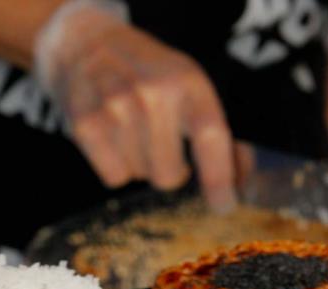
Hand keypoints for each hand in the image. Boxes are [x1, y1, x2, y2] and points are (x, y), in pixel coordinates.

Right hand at [35, 3, 236, 210]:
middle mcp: (153, 93)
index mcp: (188, 82)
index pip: (210, 136)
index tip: (224, 206)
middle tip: (162, 149)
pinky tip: (112, 139)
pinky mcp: (86, 123)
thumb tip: (243, 183)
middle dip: (170, 172)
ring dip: (140, 164)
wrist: (85, 43)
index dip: (219, 178)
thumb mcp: (189, 86)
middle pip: (168, 175)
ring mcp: (117, 107)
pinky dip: (114, 167)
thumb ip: (220, 135)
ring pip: (140, 177)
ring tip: (132, 132)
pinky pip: (113, 177)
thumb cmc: (147, 73)